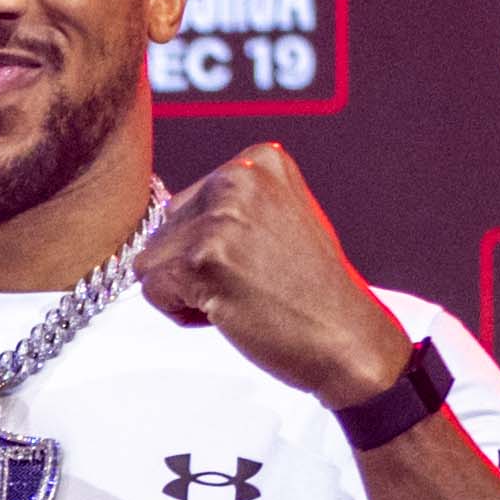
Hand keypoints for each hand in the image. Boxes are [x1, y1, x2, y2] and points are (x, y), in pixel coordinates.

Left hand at [129, 142, 413, 403]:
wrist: (347, 338)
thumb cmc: (313, 292)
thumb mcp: (282, 218)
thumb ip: (234, 205)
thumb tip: (170, 217)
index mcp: (258, 161)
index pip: (187, 204)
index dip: (210, 247)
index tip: (258, 263)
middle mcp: (237, 178)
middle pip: (164, 228)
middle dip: (192, 267)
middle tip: (248, 286)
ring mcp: (219, 218)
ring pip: (152, 260)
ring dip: (184, 291)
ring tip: (237, 298)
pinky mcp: (202, 260)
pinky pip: (152, 290)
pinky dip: (180, 313)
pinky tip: (228, 313)